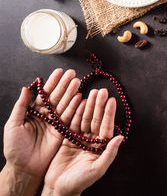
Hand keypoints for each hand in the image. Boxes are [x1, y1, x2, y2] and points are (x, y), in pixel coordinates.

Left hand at [1, 69, 81, 195]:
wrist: (24, 167)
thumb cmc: (15, 147)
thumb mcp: (13, 124)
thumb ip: (21, 106)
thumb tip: (26, 88)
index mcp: (34, 112)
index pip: (45, 94)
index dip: (52, 82)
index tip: (60, 72)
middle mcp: (47, 115)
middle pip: (57, 97)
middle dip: (65, 85)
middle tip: (73, 74)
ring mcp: (56, 123)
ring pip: (65, 105)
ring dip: (72, 93)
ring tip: (77, 82)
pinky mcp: (63, 132)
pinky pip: (70, 118)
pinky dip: (76, 108)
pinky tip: (81, 98)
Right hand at [42, 89, 122, 195]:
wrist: (58, 188)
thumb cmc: (79, 182)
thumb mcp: (97, 169)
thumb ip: (109, 153)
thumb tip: (121, 137)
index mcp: (101, 147)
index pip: (106, 127)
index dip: (108, 113)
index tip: (111, 100)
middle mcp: (92, 141)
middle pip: (96, 120)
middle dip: (99, 105)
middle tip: (101, 91)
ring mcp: (80, 139)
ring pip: (85, 119)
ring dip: (88, 106)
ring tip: (91, 92)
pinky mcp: (68, 139)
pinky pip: (72, 123)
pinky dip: (75, 112)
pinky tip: (78, 101)